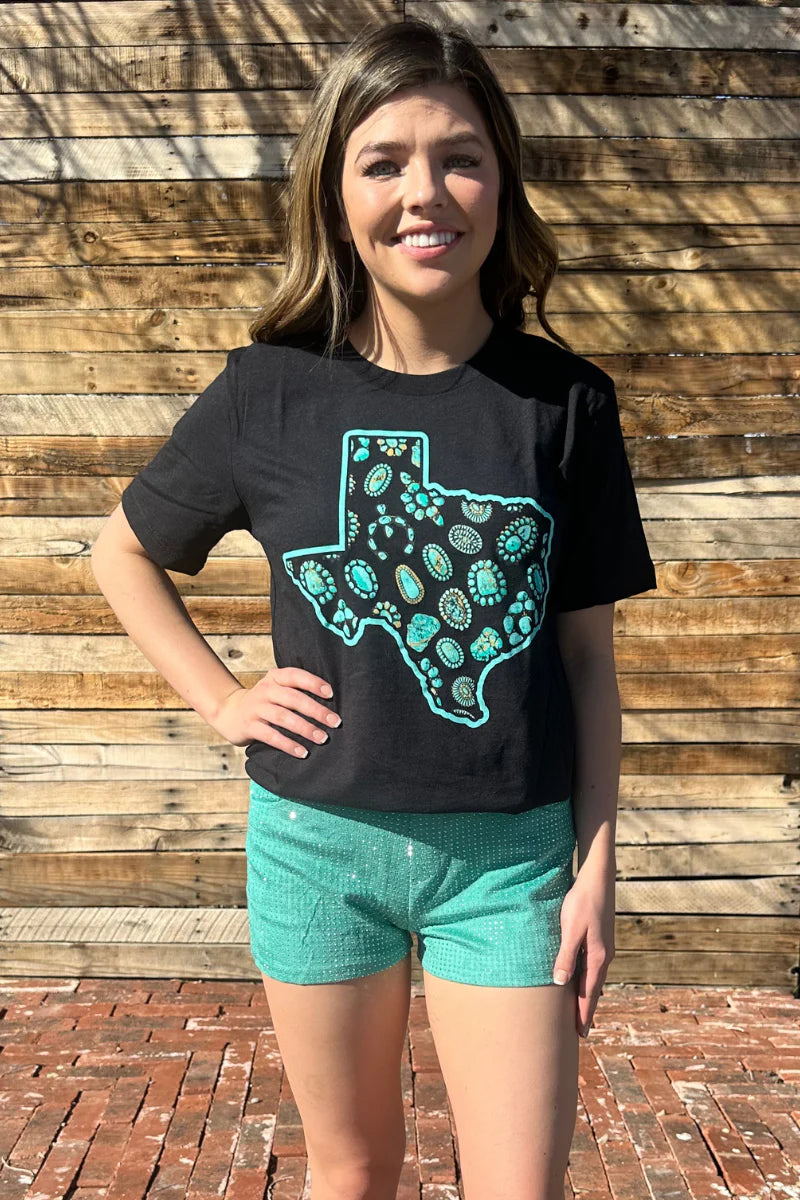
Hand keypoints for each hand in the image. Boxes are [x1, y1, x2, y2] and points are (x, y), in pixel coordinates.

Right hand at [211, 667, 340, 754]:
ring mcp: (256, 708)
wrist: (229, 712)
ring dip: (305, 728)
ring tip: (322, 738)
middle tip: (335, 722)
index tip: (331, 694)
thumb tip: (329, 702)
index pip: (295, 675)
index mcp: (274, 678)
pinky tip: (302, 752)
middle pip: (293, 698)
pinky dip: (288, 744)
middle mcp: (265, 690)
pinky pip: (271, 736)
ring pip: (283, 717)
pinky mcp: (250, 726)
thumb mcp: (275, 688)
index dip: (314, 683)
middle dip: (316, 710)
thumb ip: (295, 690)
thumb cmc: (264, 701)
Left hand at [551, 862, 614, 1038]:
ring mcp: (604, 947)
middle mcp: (604, 956)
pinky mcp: (600, 938)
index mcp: (598, 958)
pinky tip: (583, 979)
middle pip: (594, 989)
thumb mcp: (571, 930)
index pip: (588, 993)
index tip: (580, 1034)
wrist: (597, 880)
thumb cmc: (582, 903)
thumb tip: (561, 984)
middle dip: (586, 1009)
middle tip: (580, 1031)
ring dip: (587, 995)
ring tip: (581, 1010)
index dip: (583, 1014)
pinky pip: (593, 967)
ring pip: (594, 978)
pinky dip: (588, 979)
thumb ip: (566, 956)